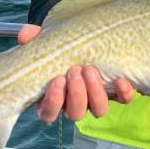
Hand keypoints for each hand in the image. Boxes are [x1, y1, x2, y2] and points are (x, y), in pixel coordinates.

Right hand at [17, 24, 135, 123]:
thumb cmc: (59, 47)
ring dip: (96, 93)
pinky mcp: (117, 93)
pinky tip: (121, 80)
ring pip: (99, 111)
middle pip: (76, 114)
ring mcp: (97, 99)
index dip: (53, 102)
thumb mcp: (45, 42)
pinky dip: (124, 93)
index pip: (49, 113)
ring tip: (91, 70)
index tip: (56, 80)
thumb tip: (25, 34)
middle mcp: (76, 103)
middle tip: (75, 71)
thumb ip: (32, 38)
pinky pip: (123, 100)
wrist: (84, 40)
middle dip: (76, 94)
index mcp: (54, 98)